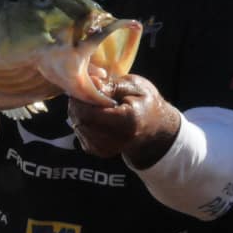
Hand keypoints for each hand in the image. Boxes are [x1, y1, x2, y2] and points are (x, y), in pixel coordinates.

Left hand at [66, 74, 180, 167]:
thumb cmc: (145, 102)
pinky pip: (80, 131)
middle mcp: (116, 141)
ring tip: (96, 101)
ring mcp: (106, 149)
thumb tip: (90, 81)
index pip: (89, 113)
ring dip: (80, 111)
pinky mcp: (99, 151)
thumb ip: (111, 85)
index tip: (86, 85)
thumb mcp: (134, 86)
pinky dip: (83, 119)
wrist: (155, 127)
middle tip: (89, 90)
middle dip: (79, 103)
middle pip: (81, 120)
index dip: (81, 98)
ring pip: (78, 125)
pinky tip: (96, 113)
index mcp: (127, 122)